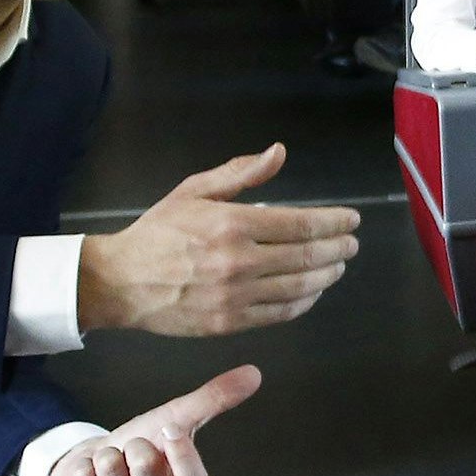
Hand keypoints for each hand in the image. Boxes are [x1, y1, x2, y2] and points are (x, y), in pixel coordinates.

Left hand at [46, 365, 260, 475]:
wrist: (96, 461)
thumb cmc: (143, 443)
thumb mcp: (177, 419)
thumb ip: (213, 400)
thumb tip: (254, 373)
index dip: (182, 457)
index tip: (169, 430)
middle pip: (146, 466)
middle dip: (132, 445)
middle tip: (133, 453)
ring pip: (109, 470)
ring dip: (104, 456)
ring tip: (111, 464)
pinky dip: (82, 470)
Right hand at [79, 144, 360, 336]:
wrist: (123, 281)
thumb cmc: (160, 232)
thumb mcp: (195, 191)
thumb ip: (241, 174)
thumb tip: (279, 153)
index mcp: (232, 224)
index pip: (301, 224)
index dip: (334, 222)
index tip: (352, 220)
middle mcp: (239, 261)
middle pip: (307, 256)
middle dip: (338, 248)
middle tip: (352, 243)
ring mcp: (236, 296)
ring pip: (300, 287)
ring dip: (327, 275)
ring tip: (339, 265)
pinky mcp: (232, 322)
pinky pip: (281, 313)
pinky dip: (304, 301)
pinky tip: (313, 291)